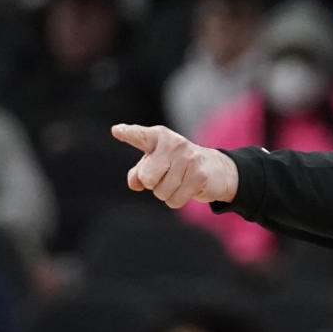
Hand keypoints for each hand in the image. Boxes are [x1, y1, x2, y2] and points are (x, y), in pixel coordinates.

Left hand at [111, 124, 238, 207]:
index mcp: (159, 137)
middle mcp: (175, 143)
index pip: (140, 136)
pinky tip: (187, 189)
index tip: (117, 131)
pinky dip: (176, 200)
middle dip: (153, 184)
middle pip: (147, 178)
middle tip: (166, 176)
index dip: (129, 134)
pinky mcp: (199, 175)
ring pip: (161, 192)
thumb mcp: (155, 164)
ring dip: (166, 194)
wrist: (215, 169)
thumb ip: (139, 172)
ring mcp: (189, 158)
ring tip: (179, 182)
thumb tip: (135, 183)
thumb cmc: (177, 165)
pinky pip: (175, 200)